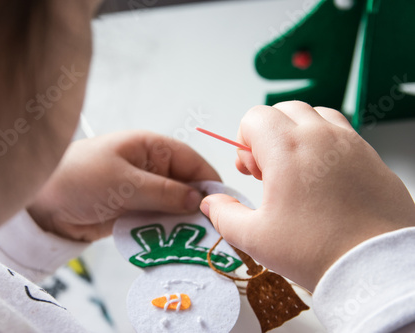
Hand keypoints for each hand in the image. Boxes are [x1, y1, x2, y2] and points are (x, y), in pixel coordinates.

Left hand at [28, 130, 219, 241]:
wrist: (41, 202)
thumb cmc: (78, 177)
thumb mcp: (124, 182)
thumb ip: (164, 193)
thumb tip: (199, 201)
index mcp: (152, 149)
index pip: (192, 163)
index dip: (209, 183)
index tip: (223, 207)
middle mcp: (152, 168)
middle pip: (187, 187)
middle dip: (198, 208)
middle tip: (210, 232)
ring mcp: (143, 191)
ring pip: (175, 207)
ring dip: (182, 224)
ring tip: (194, 243)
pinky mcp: (134, 211)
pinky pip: (158, 221)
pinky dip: (165, 232)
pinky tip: (172, 245)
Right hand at [200, 101, 414, 290]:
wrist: (377, 265)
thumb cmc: (317, 250)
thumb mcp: (256, 238)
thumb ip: (224, 215)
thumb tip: (211, 202)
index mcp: (287, 148)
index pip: (255, 117)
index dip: (244, 142)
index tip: (251, 172)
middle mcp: (319, 136)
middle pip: (283, 110)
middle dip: (269, 134)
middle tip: (270, 171)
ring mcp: (349, 142)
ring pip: (315, 115)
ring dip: (298, 133)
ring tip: (296, 169)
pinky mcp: (371, 155)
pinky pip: (341, 132)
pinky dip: (324, 143)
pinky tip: (323, 178)